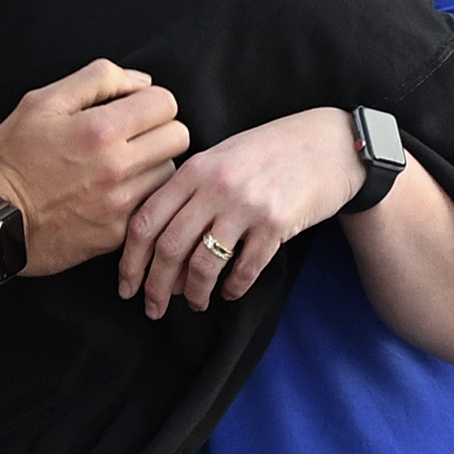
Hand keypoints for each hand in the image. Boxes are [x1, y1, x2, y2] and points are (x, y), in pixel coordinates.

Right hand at [0, 58, 187, 277]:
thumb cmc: (9, 159)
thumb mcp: (39, 102)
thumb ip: (95, 80)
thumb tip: (139, 82)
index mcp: (100, 129)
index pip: (165, 103)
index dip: (150, 101)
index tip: (132, 110)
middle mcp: (118, 167)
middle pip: (179, 137)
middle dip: (160, 130)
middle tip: (133, 137)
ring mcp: (121, 203)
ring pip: (170, 174)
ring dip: (153, 166)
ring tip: (122, 168)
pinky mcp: (118, 233)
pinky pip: (152, 206)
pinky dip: (140, 197)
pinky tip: (114, 194)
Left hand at [120, 107, 361, 317]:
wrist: (327, 144)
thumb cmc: (267, 152)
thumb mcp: (218, 157)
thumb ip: (186, 190)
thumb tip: (156, 244)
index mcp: (192, 170)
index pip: (144, 222)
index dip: (129, 261)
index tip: (125, 286)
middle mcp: (214, 187)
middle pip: (168, 248)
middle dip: (155, 287)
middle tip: (152, 309)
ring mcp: (246, 206)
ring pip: (204, 264)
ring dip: (194, 292)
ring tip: (195, 302)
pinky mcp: (277, 224)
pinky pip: (245, 268)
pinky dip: (233, 287)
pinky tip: (229, 293)